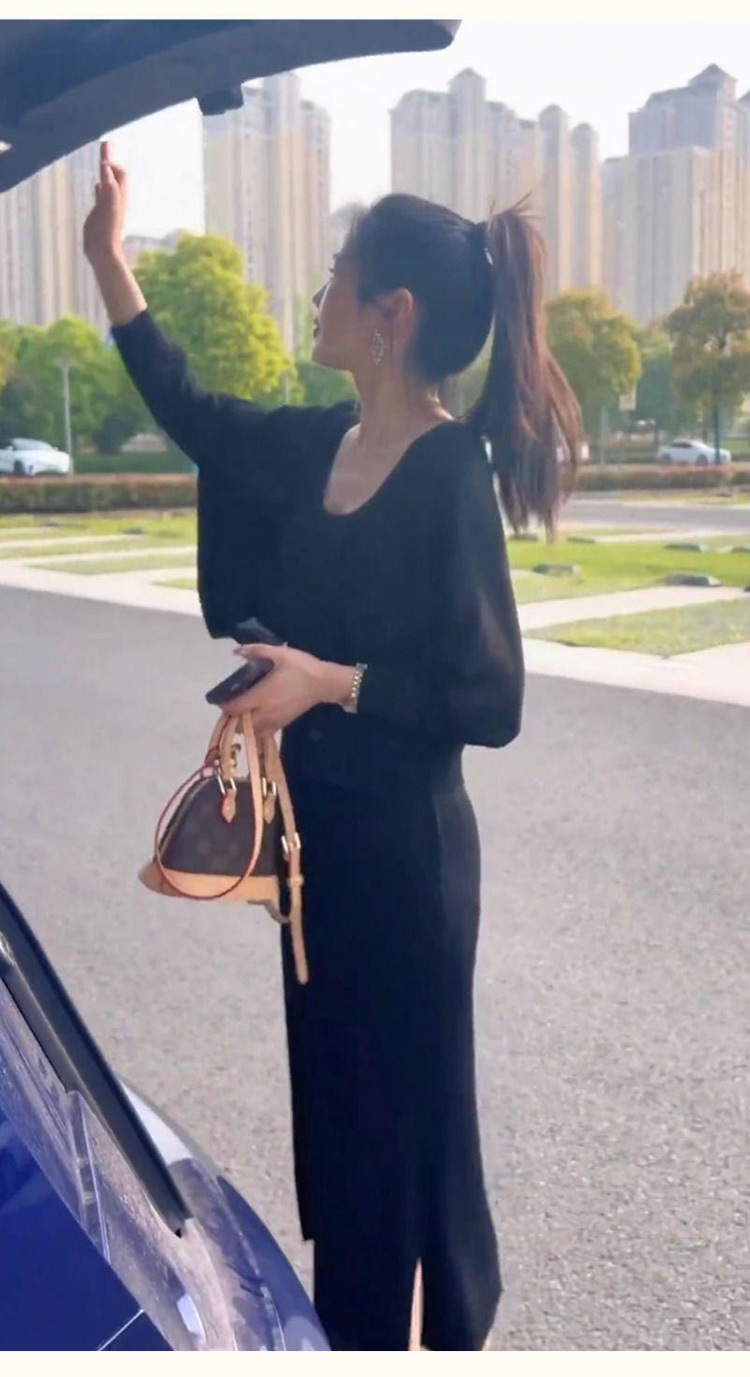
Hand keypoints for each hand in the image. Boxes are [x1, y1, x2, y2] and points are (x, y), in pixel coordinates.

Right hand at [83, 140, 126, 265]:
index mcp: (119, 195)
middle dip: (110, 162)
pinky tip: (96, 184)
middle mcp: (115, 198)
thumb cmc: (107, 228)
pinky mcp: (100, 214)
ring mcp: (108, 206)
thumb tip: (106, 163)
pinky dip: (99, 187)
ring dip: (105, 173)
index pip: (120, 172)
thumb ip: (108, 183)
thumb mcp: (108, 202)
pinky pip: (101, 196)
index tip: (104, 146)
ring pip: (108, 184)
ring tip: (101, 161)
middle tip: (103, 146)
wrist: (103, 250)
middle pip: (115, 175)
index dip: (113, 160)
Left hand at [220, 643, 353, 737]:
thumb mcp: (280, 653)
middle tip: (231, 703)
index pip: (236, 708)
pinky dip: (255, 730)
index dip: (224, 705)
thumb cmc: (302, 667)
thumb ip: (257, 651)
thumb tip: (237, 651)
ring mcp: (275, 720)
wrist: (324, 683)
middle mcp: (266, 712)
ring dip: (243, 725)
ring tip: (243, 711)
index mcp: (262, 695)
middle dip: (232, 717)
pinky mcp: (283, 724)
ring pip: (251, 731)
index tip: (220, 698)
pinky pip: (263, 734)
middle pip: (240, 725)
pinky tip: (256, 718)